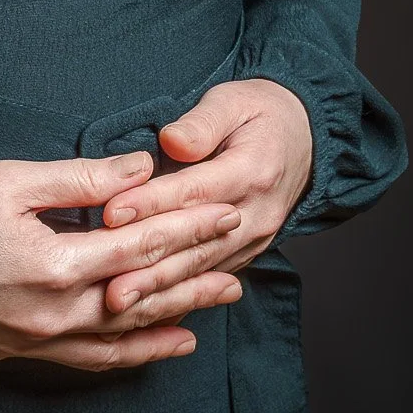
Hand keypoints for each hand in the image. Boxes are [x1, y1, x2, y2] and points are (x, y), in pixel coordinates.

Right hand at [0, 152, 245, 372]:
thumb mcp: (11, 180)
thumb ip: (80, 179)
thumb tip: (139, 169)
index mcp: (56, 265)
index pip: (141, 245)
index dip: (188, 228)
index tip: (226, 213)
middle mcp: (54, 313)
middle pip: (142, 296)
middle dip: (194, 278)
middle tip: (239, 267)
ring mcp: (37, 339)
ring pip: (122, 336)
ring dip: (172, 321)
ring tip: (213, 311)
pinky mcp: (19, 351)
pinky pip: (90, 360)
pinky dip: (129, 354)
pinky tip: (155, 347)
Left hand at [96, 80, 313, 319]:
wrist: (304, 140)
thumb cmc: (258, 113)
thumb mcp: (233, 101)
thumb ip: (202, 122)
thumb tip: (171, 140)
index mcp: (251, 170)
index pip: (194, 191)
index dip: (151, 203)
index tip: (111, 213)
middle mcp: (255, 214)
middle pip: (196, 244)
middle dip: (149, 267)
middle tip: (109, 286)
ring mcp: (253, 240)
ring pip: (200, 270)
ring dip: (159, 291)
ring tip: (120, 305)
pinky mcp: (245, 254)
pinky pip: (209, 281)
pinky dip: (178, 298)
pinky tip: (146, 312)